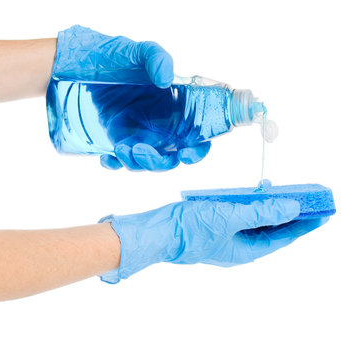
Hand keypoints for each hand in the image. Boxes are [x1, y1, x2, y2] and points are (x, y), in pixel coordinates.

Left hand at [53, 25, 210, 170]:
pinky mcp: (115, 138)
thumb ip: (157, 58)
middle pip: (170, 157)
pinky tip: (108, 158)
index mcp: (176, 108)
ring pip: (144, 162)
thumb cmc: (119, 56)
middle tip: (141, 150)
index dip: (197, 150)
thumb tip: (166, 80)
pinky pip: (118, 160)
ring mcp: (137, 134)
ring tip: (121, 149)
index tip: (187, 153)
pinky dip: (114, 164)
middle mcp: (160, 126)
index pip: (196, 136)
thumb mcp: (140, 51)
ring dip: (136, 163)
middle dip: (159, 163)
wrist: (85, 62)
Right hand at [99, 199, 328, 282]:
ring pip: (255, 221)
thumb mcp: (229, 218)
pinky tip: (253, 192)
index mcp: (244, 251)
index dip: (303, 225)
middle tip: (309, 200)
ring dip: (269, 207)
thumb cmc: (188, 230)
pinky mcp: (213, 223)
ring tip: (286, 192)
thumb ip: (262, 213)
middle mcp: (236, 245)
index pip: (281, 237)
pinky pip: (238, 214)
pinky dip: (249, 203)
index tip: (322, 214)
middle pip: (270, 230)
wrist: (155, 231)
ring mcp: (224, 234)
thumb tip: (291, 208)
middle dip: (290, 215)